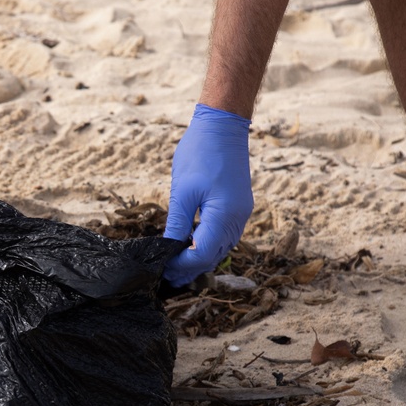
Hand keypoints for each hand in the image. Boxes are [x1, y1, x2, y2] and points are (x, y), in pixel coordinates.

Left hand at [163, 104, 252, 285]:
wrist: (223, 126)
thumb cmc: (200, 153)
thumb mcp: (183, 191)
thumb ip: (177, 223)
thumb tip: (168, 248)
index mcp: (225, 215)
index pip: (203, 252)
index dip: (183, 265)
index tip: (164, 270)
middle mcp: (238, 218)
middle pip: (215, 254)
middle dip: (191, 268)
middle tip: (169, 279)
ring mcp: (241, 212)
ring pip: (222, 247)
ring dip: (201, 259)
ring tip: (178, 269)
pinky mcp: (239, 205)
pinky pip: (225, 234)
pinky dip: (209, 245)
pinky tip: (192, 247)